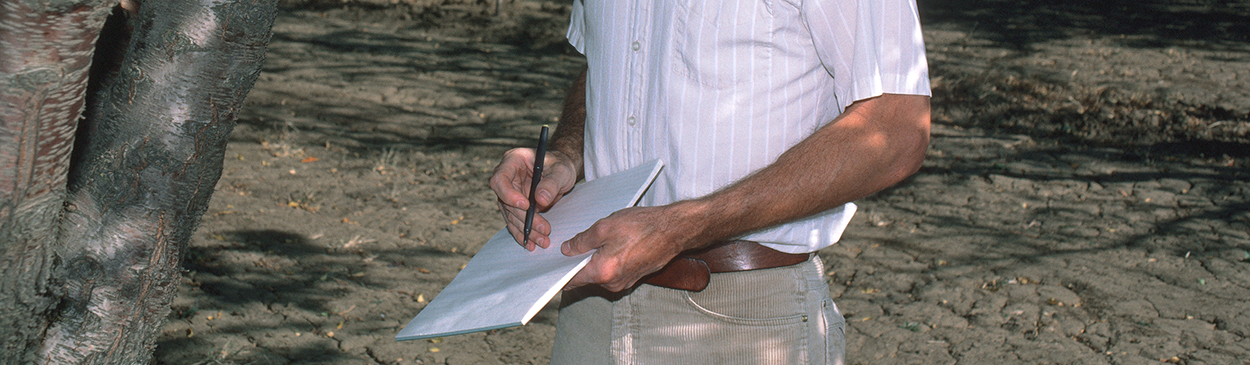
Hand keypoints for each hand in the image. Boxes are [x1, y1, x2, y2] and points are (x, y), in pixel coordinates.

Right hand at [489, 148, 578, 250]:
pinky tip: (531, 244)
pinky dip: (523, 234)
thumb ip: (551, 183)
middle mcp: (507, 178)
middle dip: (524, 219)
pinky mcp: (515, 207)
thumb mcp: (561, 171)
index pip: (500, 179)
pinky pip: (515, 222)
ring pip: (511, 216)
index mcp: (512, 161)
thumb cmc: (560, 165)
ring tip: (543, 241)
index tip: (526, 206)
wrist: (561, 173)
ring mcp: (509, 193)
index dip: (509, 195)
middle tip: (544, 230)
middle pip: (506, 202)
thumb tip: (540, 200)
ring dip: (526, 230)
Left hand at [561, 203, 708, 291]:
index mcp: (602, 272)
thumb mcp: (605, 227)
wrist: (674, 230)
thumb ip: (582, 241)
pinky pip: (612, 272)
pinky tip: (611, 244)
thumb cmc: (642, 226)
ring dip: (594, 260)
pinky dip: (607, 261)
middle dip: (577, 263)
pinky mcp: (633, 278)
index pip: (571, 280)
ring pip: (599, 274)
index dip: (558, 272)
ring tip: (596, 240)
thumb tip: (566, 249)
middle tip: (572, 244)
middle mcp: (612, 283)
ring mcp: (624, 283)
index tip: (550, 264)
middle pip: (585, 278)